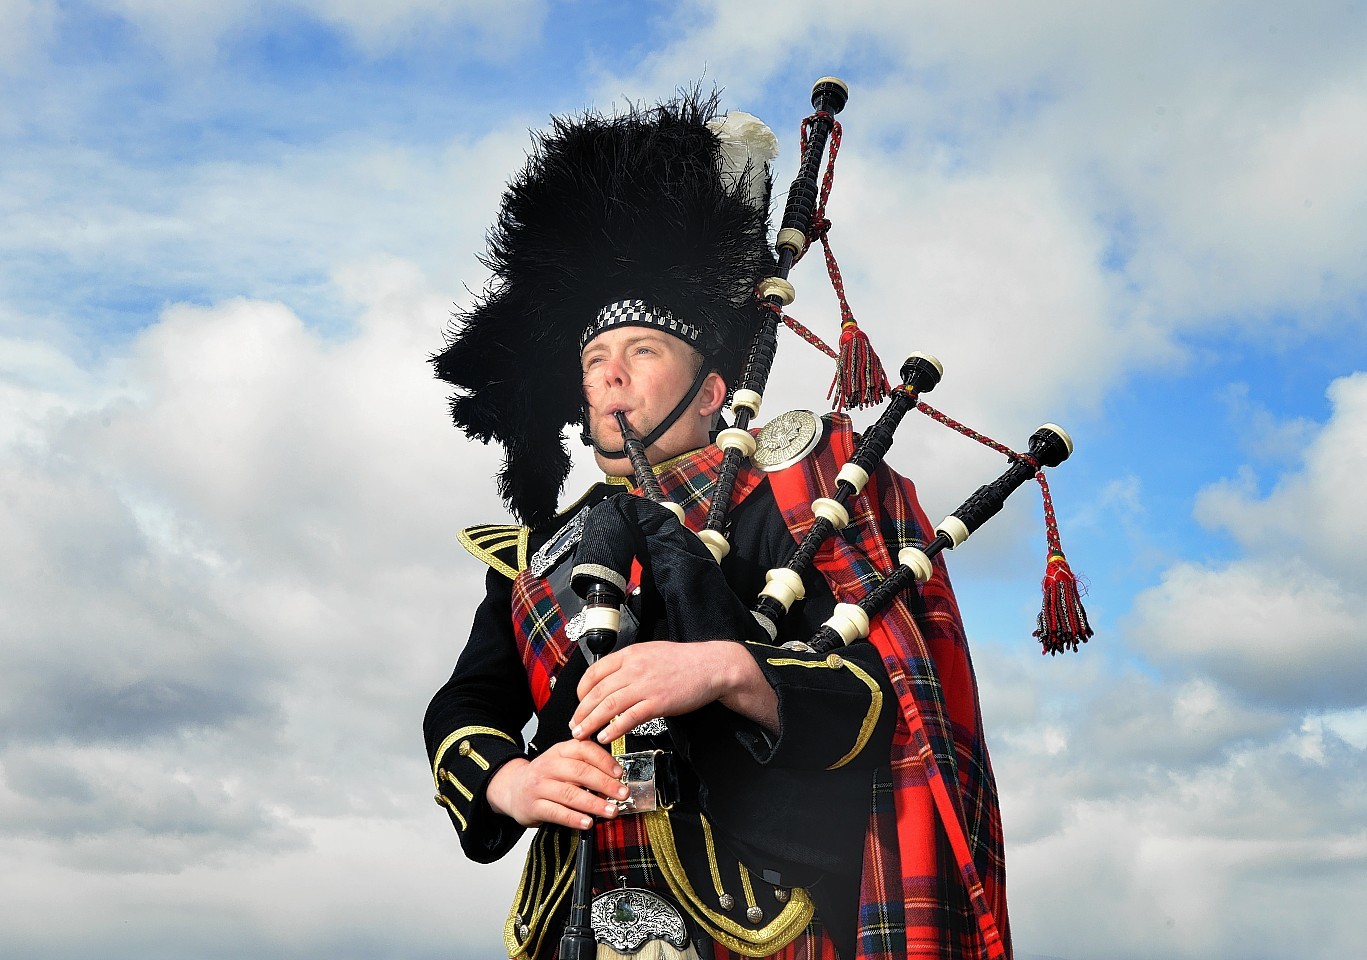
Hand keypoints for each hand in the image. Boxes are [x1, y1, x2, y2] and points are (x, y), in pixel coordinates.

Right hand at [484, 739, 628, 829]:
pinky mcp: (534, 806)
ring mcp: (539, 786)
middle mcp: (548, 766)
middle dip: (605, 784)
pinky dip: (574, 818)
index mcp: (560, 751)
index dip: (604, 761)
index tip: (619, 773)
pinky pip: (556, 812)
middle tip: (622, 794)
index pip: (584, 749)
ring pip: (570, 794)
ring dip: (594, 804)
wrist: (513, 788)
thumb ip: (585, 764)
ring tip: (611, 811)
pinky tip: (588, 823)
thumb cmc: (545, 776)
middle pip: (580, 772)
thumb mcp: (562, 761)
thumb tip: (616, 776)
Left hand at [570, 640, 777, 744]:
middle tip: (573, 725)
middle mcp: (634, 667)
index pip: (595, 672)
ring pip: (608, 706)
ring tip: (582, 735)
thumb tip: (612, 678)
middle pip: (597, 691)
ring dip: (591, 722)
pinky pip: (629, 718)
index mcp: (630, 654)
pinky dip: (613, 728)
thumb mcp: (651, 652)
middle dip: (581, 711)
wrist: (712, 666)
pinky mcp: (658, 702)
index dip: (581, 690)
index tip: (578, 703)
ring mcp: (646, 685)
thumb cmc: (684, 661)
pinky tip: (605, 737)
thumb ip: (631, 663)